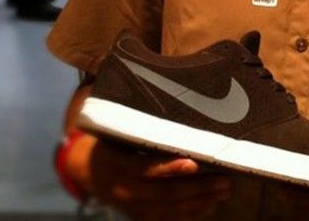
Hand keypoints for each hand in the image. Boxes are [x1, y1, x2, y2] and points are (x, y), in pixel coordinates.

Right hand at [67, 135, 230, 220]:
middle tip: (224, 180)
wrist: (85, 170)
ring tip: (224, 190)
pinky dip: (190, 214)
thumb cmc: (109, 140)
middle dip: (197, 188)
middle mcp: (124, 190)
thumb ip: (139, 125)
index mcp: (117, 164)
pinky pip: (167, 220)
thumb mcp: (116, 130)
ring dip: (200, 202)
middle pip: (164, 193)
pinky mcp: (138, 216)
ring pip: (169, 210)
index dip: (169, 168)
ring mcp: (132, 207)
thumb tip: (171, 100)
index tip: (193, 162)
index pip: (145, 168)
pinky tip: (210, 205)